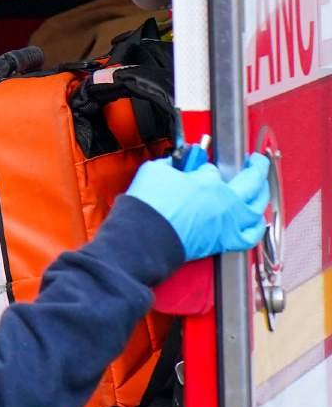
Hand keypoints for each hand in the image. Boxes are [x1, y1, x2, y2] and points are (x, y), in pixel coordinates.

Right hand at [127, 152, 270, 259]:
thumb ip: (173, 165)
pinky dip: (257, 228)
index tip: (201, 166)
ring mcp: (228, 225)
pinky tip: (256, 222)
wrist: (143, 238)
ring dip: (263, 196)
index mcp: (210, 183)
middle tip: (254, 163)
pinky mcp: (223, 243)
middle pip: (254, 183)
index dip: (207, 166)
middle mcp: (226, 204)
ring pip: (259, 209)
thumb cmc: (148, 207)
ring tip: (260, 190)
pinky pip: (251, 236)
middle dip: (256, 170)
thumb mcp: (156, 171)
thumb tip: (177, 165)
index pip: (215, 169)